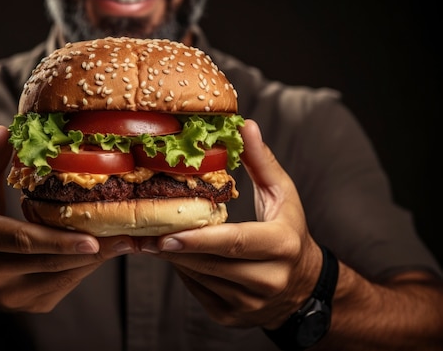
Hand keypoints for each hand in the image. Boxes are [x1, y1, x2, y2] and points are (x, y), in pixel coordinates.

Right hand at [0, 126, 134, 312]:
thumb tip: (4, 130)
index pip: (24, 241)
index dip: (59, 242)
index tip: (94, 239)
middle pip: (50, 263)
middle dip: (93, 251)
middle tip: (129, 237)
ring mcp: (9, 296)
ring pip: (62, 278)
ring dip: (96, 261)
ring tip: (128, 242)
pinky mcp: (28, 306)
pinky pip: (64, 286)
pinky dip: (86, 268)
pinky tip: (106, 250)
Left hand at [138, 119, 322, 327]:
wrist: (303, 286)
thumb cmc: (290, 231)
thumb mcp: (283, 194)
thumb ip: (262, 162)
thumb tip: (245, 127)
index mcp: (282, 245)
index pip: (236, 242)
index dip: (200, 239)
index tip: (167, 234)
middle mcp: (268, 279)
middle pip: (210, 262)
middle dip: (173, 247)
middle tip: (140, 232)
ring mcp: (248, 303)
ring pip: (199, 277)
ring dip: (172, 258)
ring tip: (145, 238)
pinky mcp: (231, 315)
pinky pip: (196, 290)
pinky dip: (181, 270)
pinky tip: (168, 252)